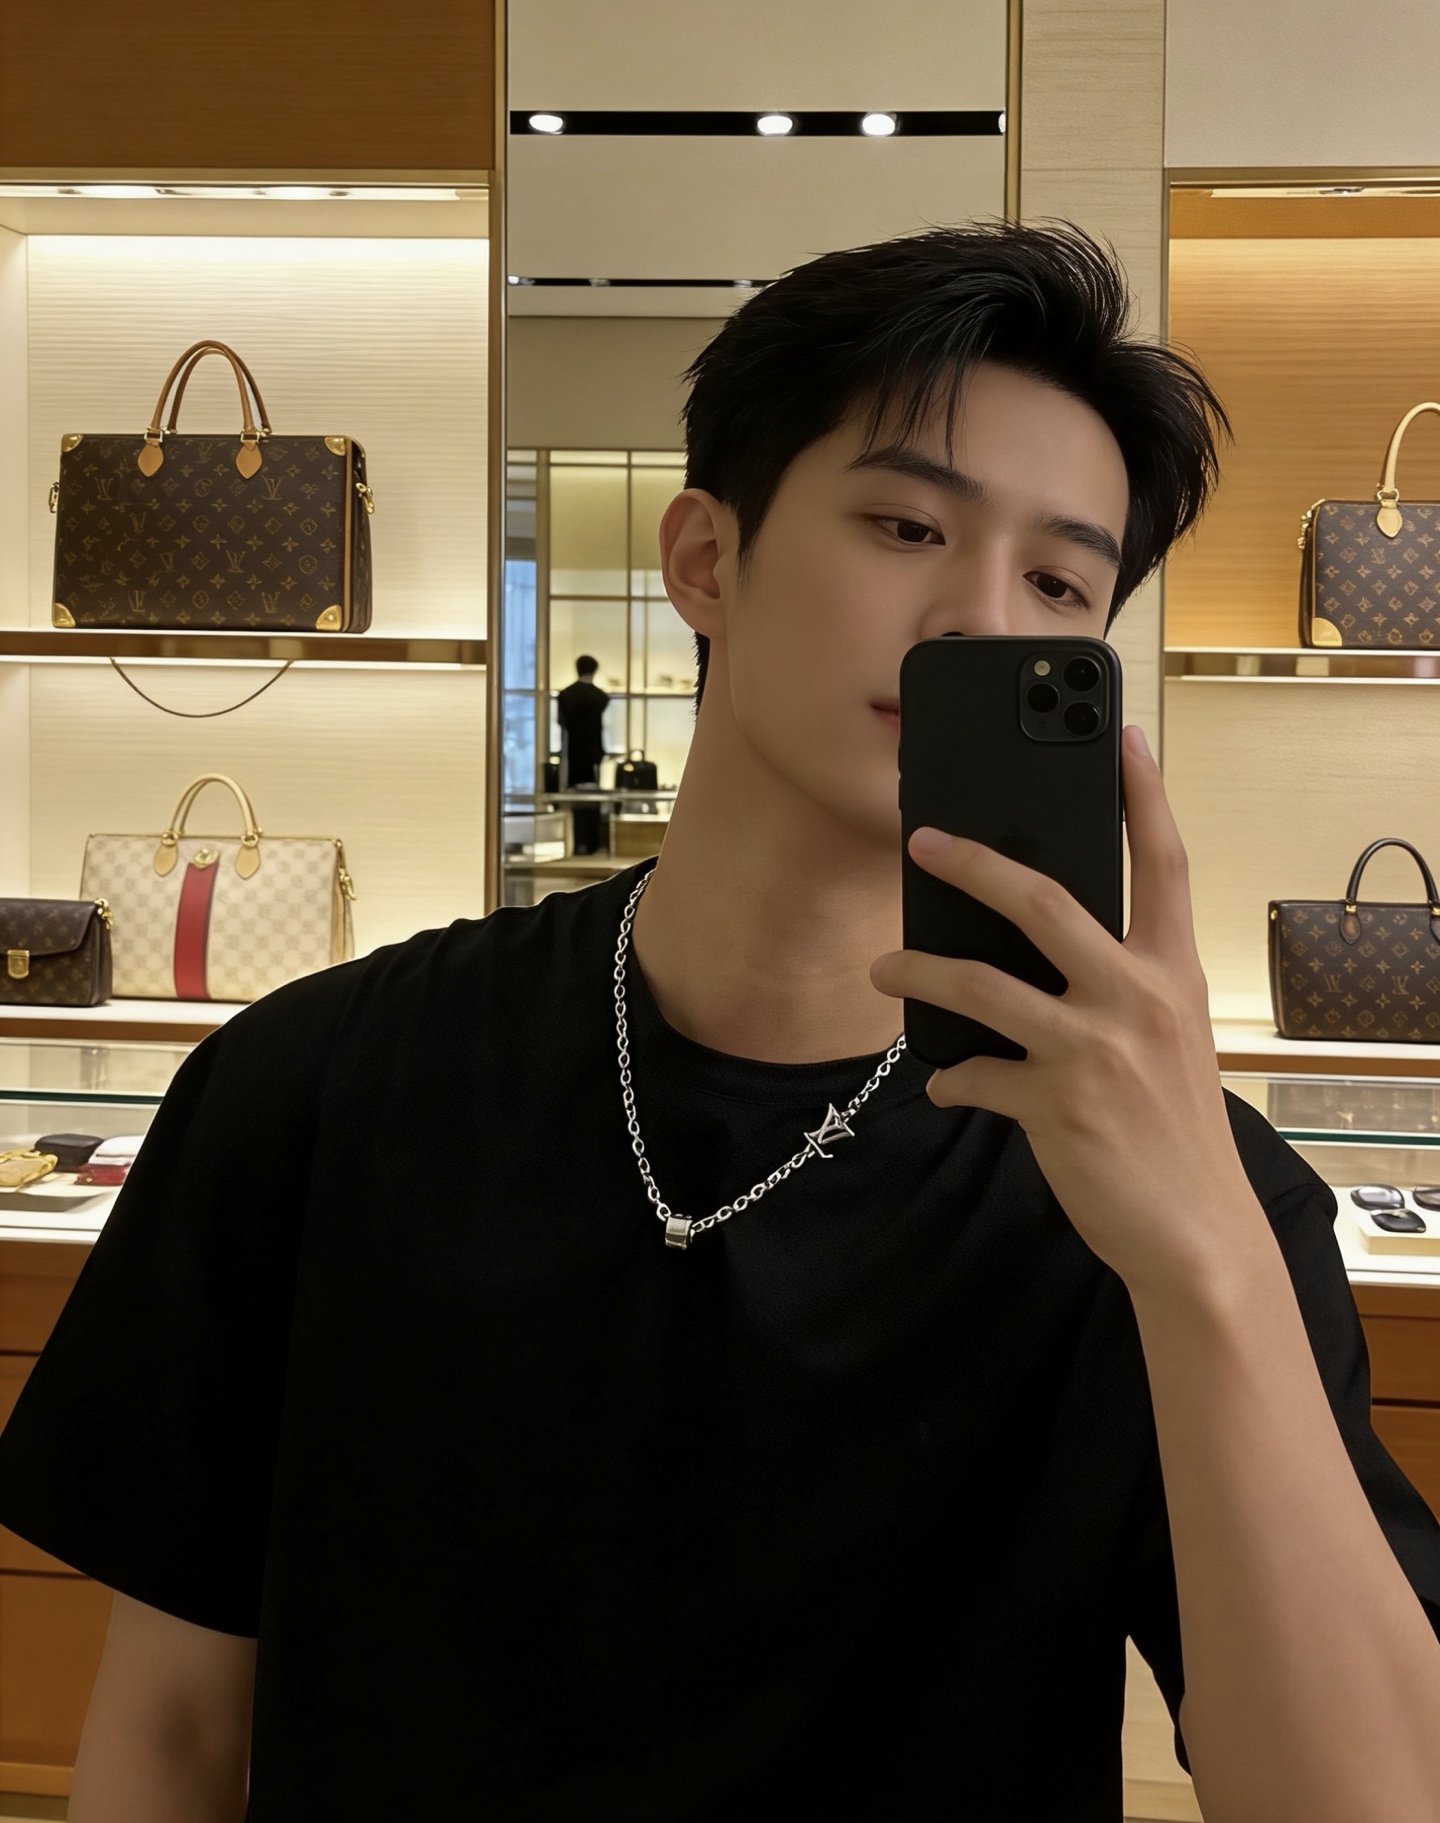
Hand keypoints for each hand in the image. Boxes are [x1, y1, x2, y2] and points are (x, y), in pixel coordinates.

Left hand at [870, 725, 1268, 1300]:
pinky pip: (973, 1073)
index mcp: (1173, 972)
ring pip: (981, 983)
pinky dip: (951, 1076)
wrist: (1196, 1234)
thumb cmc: (1176, 1131)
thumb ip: (1122, 987)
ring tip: (885, 967)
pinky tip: (947, 1082)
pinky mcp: (1054, 1103)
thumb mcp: (1171, 1042)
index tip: (1122, 736)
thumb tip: (1036, 951)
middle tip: (921, 841)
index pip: (1164, 862)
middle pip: (1042, 900)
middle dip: (972, 862)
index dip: (1143, 793)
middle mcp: (1138, 997)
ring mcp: (1094, 1048)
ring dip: (919, 970)